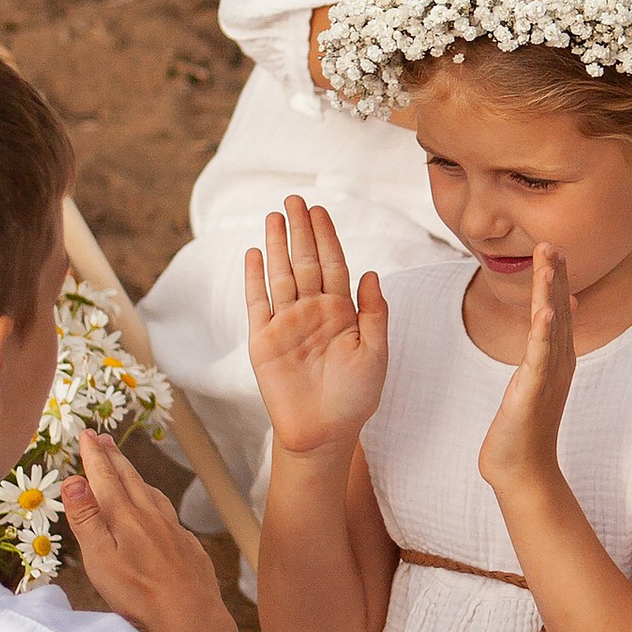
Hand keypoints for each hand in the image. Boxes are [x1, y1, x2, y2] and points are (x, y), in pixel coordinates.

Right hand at [61, 430, 252, 631]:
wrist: (191, 613)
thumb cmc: (138, 592)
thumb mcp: (100, 557)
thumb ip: (86, 518)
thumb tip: (73, 480)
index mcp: (125, 517)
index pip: (105, 477)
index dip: (94, 455)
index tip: (86, 434)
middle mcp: (151, 516)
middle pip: (130, 478)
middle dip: (114, 457)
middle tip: (104, 438)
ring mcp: (173, 530)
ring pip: (152, 493)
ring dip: (136, 476)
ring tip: (127, 467)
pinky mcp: (188, 546)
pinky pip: (168, 514)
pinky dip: (156, 502)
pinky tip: (158, 510)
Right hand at [245, 198, 387, 457]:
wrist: (325, 433)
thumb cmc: (356, 397)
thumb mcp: (376, 353)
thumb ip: (374, 312)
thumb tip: (372, 272)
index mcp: (341, 313)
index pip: (333, 265)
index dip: (327, 237)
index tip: (321, 210)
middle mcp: (312, 312)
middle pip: (305, 262)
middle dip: (301, 230)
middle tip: (295, 199)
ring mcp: (286, 324)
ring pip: (281, 275)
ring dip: (278, 245)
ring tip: (274, 215)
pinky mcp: (263, 340)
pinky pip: (258, 302)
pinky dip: (255, 278)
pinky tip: (255, 253)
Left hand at [478, 243, 575, 499]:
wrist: (522, 468)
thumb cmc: (524, 425)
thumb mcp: (536, 378)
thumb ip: (546, 347)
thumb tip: (556, 314)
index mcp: (555, 358)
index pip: (556, 309)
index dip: (556, 278)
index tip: (553, 247)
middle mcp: (557, 362)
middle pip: (557, 309)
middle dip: (554, 275)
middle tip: (552, 242)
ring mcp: (548, 375)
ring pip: (550, 326)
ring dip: (550, 292)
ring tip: (549, 262)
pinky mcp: (534, 390)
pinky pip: (540, 356)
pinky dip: (545, 332)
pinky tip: (547, 310)